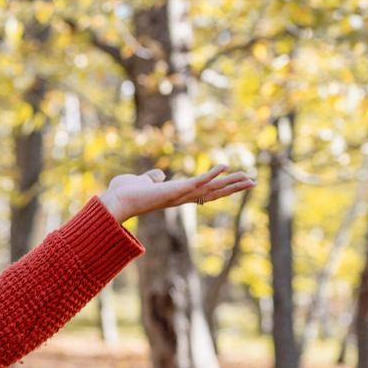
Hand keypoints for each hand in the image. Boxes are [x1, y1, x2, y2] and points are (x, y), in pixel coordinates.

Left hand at [99, 163, 255, 222]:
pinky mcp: (175, 191)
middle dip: (233, 187)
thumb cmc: (126, 193)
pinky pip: (197, 182)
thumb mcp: (143, 182)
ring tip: (249, 178)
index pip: (204, 191)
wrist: (115, 201)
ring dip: (230, 182)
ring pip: (211, 189)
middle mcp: (181, 197)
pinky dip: (211, 174)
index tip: (235, 183)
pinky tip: (225, 166)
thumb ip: (153, 178)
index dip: (220, 187)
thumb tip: (158, 175)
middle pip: (214, 192)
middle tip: (253, 181)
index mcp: (176, 195)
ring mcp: (179, 195)